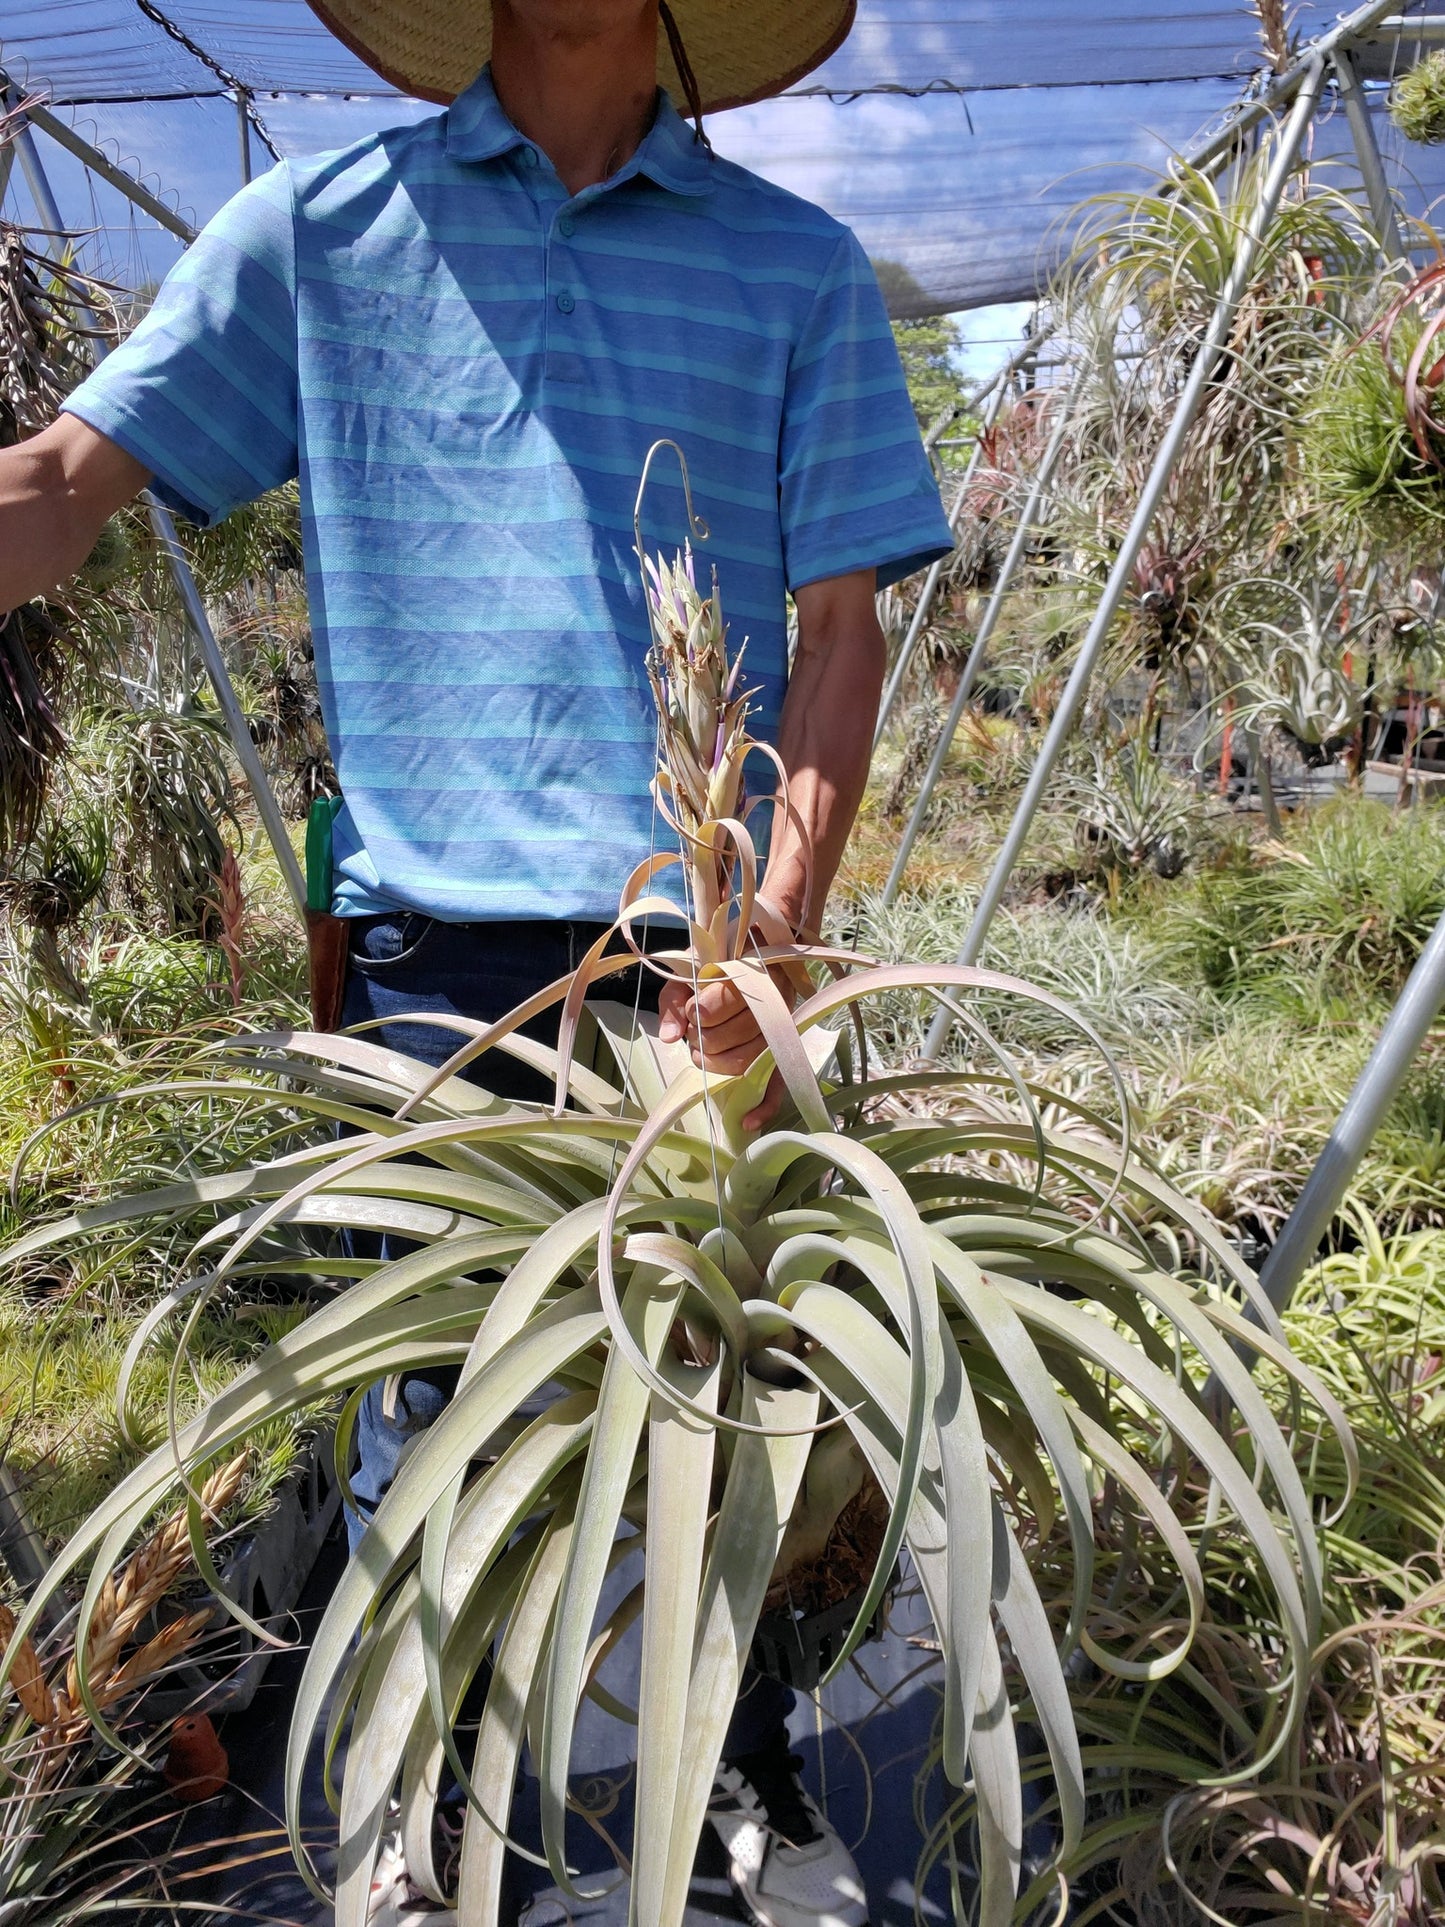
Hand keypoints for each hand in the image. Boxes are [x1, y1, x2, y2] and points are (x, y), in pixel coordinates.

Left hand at [657, 974, 786, 1130]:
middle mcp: (775, 1005)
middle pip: (735, 1036)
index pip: (728, 999)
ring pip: (747, 1062)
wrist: (740, 974)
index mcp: (754, 976)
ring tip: (702, 1051)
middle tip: (695, 1033)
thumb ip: (674, 1002)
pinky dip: (763, 1107)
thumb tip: (670, 1036)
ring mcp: (780, 1035)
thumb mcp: (686, 978)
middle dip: (703, 1039)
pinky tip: (746, 1120)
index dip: (701, 1011)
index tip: (692, 1011)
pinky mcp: (781, 1058)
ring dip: (715, 1064)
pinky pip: (778, 1087)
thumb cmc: (711, 978)